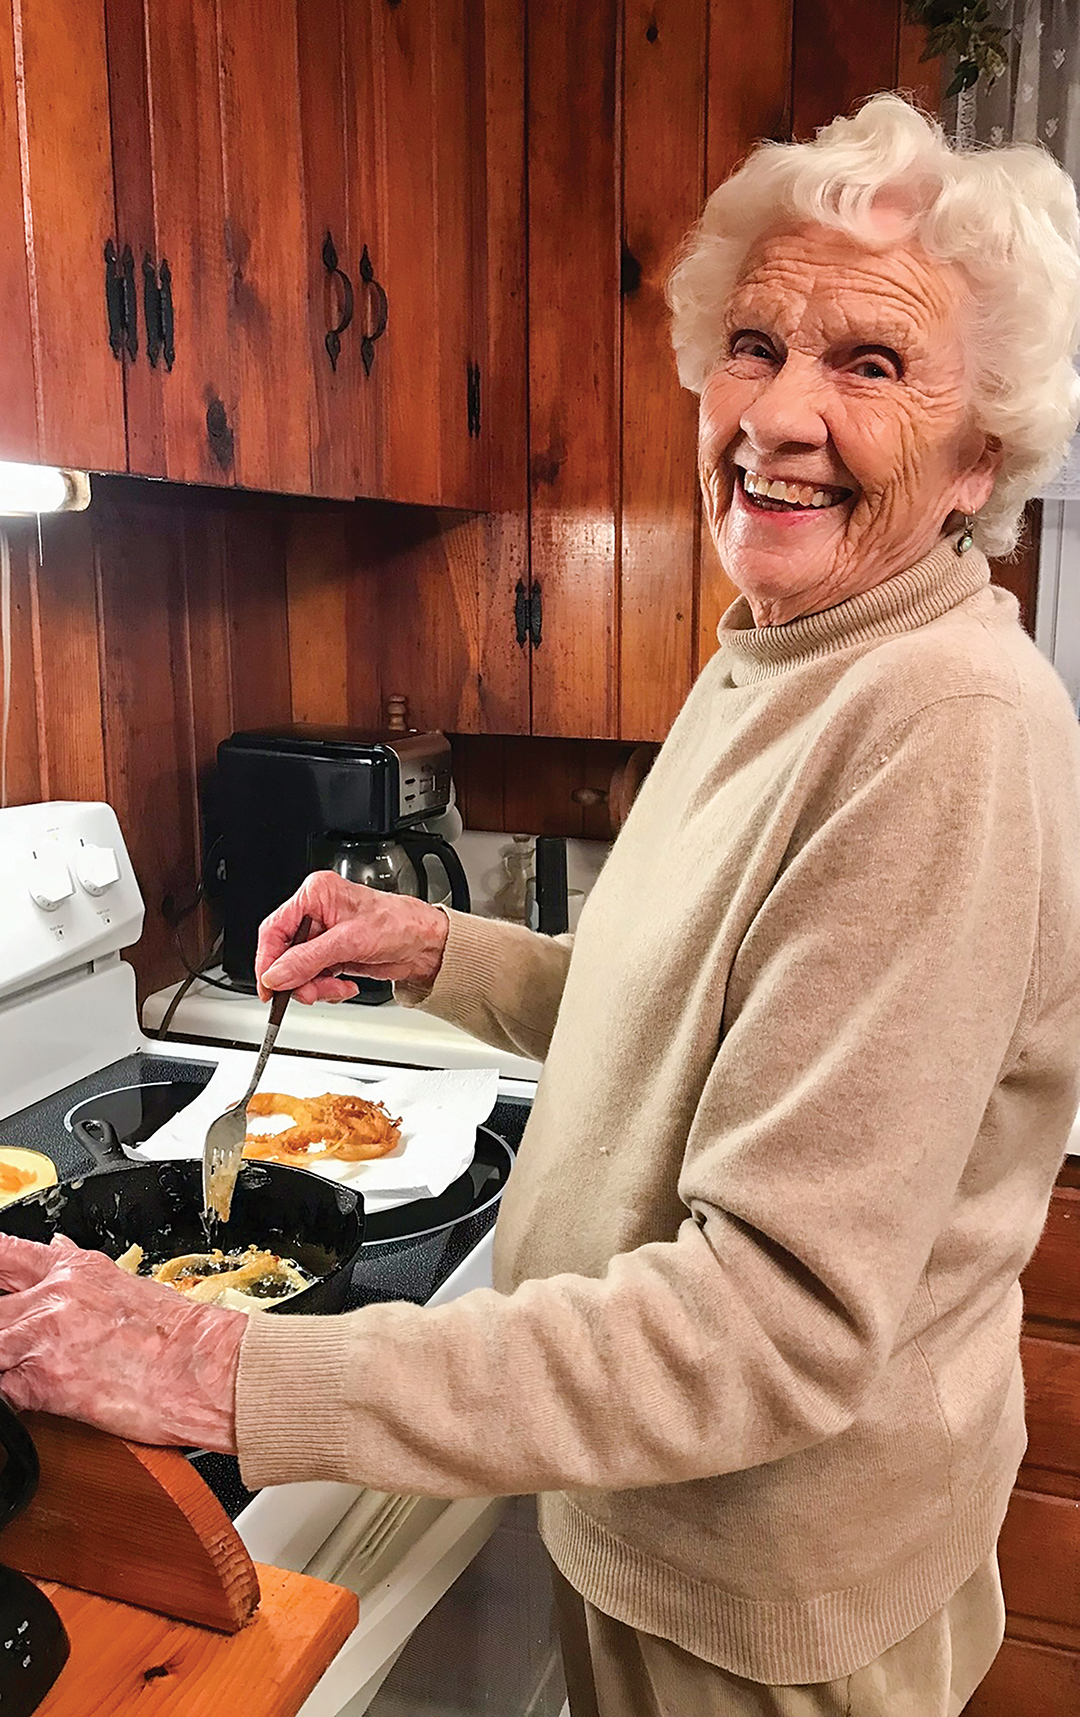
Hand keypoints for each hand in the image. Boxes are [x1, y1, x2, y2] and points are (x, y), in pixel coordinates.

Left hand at [0, 1236, 244, 1451]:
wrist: (206, 1371)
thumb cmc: (179, 1335)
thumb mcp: (124, 1284)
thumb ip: (78, 1270)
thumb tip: (55, 1250)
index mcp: (74, 1268)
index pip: (3, 1254)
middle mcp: (53, 1296)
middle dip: (2, 1325)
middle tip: (21, 1340)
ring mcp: (42, 1338)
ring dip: (6, 1358)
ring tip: (29, 1366)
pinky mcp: (41, 1383)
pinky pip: (2, 1391)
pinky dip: (11, 1394)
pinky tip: (33, 1394)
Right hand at [255, 870, 449, 1003]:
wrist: (426, 944)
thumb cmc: (400, 924)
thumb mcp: (350, 942)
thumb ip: (308, 960)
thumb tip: (277, 975)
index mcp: (316, 894)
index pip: (274, 929)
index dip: (268, 960)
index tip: (269, 985)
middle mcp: (317, 912)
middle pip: (285, 953)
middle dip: (298, 978)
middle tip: (309, 993)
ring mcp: (324, 935)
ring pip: (299, 970)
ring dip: (315, 986)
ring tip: (337, 989)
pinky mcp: (333, 954)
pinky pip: (315, 977)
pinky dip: (326, 988)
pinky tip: (345, 986)